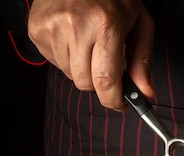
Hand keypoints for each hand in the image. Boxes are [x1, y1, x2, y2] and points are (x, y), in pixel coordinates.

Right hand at [28, 0, 155, 109]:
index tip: (120, 103)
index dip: (114, 100)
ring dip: (82, 69)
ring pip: (70, 75)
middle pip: (86, 84)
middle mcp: (77, 27)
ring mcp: (53, 28)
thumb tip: (146, 94)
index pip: (106, 81)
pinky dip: (66, 58)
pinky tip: (73, 37)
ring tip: (88, 43)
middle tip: (106, 64)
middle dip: (99, 83)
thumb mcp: (139, 23)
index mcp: (106, 25)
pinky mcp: (37, 29)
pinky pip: (54, 63)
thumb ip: (143, 61)